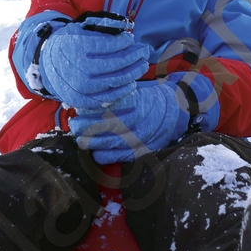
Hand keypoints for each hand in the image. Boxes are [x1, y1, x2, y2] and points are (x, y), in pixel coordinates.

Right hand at [39, 16, 150, 110]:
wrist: (47, 64)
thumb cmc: (69, 43)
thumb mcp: (80, 27)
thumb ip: (102, 25)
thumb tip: (127, 26)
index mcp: (78, 47)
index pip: (111, 44)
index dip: (125, 41)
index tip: (130, 38)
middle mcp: (80, 69)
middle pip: (117, 63)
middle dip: (135, 55)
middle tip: (144, 50)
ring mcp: (82, 87)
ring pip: (116, 80)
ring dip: (134, 72)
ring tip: (142, 64)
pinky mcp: (83, 100)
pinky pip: (109, 97)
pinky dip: (124, 90)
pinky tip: (132, 82)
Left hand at [69, 73, 217, 162]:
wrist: (175, 111)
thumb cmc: (149, 99)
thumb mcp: (134, 92)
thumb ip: (115, 98)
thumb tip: (87, 103)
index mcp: (135, 106)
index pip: (105, 113)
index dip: (88, 116)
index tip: (77, 114)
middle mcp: (138, 124)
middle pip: (104, 130)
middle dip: (85, 129)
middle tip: (74, 127)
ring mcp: (141, 140)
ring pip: (109, 146)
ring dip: (91, 144)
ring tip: (81, 140)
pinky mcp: (143, 152)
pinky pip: (118, 158)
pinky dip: (103, 156)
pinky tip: (96, 152)